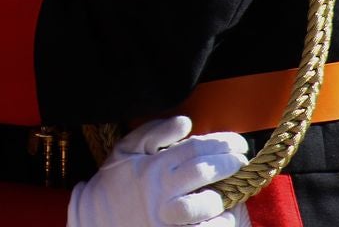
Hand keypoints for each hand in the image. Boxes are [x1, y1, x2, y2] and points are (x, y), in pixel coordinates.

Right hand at [68, 117, 250, 226]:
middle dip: (230, 164)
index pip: (195, 148)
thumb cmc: (114, 182)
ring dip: (225, 197)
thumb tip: (187, 122)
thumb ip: (155, 132)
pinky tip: (224, 217)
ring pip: (205, 205)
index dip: (222, 143)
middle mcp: (161, 190)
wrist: (95, 219)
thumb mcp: (126, 150)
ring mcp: (166, 217)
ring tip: (234, 191)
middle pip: (204, 171)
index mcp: (153, 166)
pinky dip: (218, 224)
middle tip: (242, 162)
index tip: (239, 144)